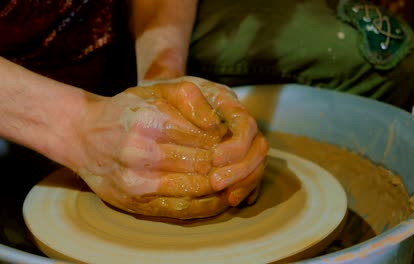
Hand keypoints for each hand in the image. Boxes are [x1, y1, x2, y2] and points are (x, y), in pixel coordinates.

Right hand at [73, 77, 267, 216]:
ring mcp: (139, 184)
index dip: (229, 143)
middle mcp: (143, 154)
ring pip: (200, 190)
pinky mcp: (138, 205)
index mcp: (151, 122)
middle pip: (206, 165)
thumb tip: (218, 126)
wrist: (83, 137)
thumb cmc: (124, 111)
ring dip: (226, 187)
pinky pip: (184, 211)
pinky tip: (221, 197)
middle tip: (243, 162)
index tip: (237, 142)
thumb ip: (191, 101)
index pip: (207, 139)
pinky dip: (209, 206)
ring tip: (237, 179)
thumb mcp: (155, 90)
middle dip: (231, 166)